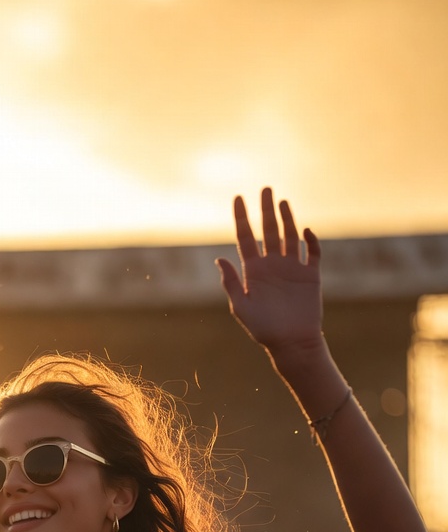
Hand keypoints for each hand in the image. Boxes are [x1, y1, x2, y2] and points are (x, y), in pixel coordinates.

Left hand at [216, 187, 321, 352]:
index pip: (246, 237)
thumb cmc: (264, 329)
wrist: (292, 343)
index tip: (238, 197)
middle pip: (269, 230)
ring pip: (290, 236)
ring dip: (287, 218)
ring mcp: (292, 268)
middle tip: (265, 188)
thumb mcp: (241, 307)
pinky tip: (305, 230)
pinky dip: (310, 240)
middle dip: (266, 210)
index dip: (242, 217)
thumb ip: (231, 282)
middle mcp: (272, 265)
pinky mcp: (311, 275)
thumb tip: (219, 258)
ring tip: (282, 201)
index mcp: (254, 271)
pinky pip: (312, 252)